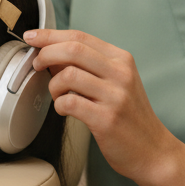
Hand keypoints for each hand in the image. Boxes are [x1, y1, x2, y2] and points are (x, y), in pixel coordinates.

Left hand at [24, 28, 180, 184]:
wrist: (153, 151)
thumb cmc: (129, 117)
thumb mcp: (116, 83)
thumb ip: (89, 66)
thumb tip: (52, 54)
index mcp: (121, 59)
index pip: (80, 37)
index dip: (50, 35)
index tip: (32, 37)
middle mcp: (120, 73)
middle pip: (73, 49)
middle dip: (45, 54)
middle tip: (36, 65)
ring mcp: (115, 96)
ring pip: (68, 75)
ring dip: (53, 86)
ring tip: (58, 96)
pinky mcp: (107, 119)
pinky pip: (70, 102)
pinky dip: (59, 105)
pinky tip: (64, 110)